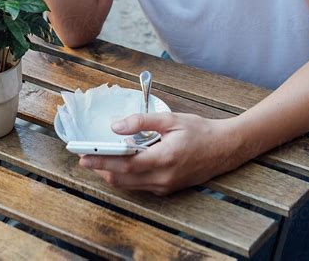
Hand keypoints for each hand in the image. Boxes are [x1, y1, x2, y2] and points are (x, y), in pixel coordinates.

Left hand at [78, 112, 242, 195]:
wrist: (225, 148)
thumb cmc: (200, 131)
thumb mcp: (171, 119)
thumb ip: (142, 121)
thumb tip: (116, 126)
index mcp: (163, 159)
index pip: (125, 164)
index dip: (102, 161)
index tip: (83, 156)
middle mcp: (163, 178)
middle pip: (123, 179)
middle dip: (101, 169)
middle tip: (85, 157)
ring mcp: (165, 186)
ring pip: (130, 185)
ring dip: (112, 174)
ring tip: (98, 159)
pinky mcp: (168, 188)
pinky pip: (140, 186)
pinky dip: (126, 177)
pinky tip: (121, 163)